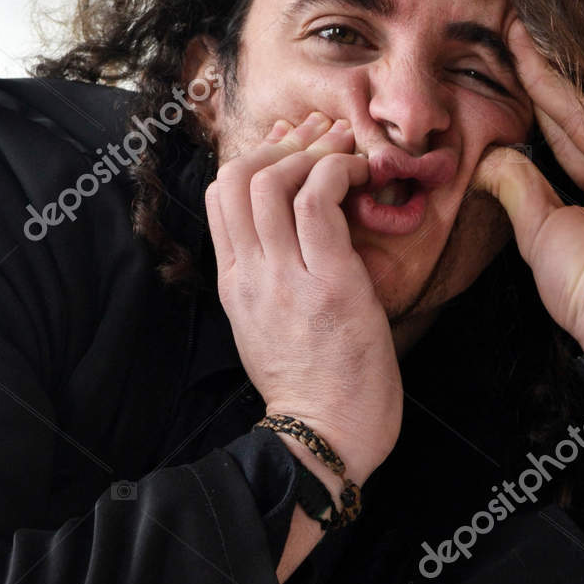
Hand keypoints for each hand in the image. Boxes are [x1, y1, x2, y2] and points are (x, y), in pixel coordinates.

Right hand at [205, 112, 401, 482]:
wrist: (323, 441)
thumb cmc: (313, 393)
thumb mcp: (272, 331)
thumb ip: (275, 284)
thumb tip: (299, 241)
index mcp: (236, 285)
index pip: (222, 197)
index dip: (256, 160)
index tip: (295, 154)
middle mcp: (251, 275)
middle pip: (239, 176)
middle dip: (284, 145)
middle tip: (324, 142)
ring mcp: (285, 278)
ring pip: (273, 179)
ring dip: (314, 153)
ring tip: (347, 155)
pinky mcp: (329, 283)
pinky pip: (319, 200)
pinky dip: (339, 172)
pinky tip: (362, 177)